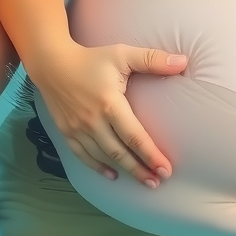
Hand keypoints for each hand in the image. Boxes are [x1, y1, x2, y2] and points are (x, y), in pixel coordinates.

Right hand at [34, 42, 186, 185]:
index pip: (134, 136)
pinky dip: (98, 167)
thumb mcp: (122, 54)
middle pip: (120, 152)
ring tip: (143, 180)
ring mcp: (77, 128)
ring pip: (103, 157)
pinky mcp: (67, 132)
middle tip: (157, 181)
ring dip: (124, 171)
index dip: (151, 155)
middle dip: (140, 169)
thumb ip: (152, 59)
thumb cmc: (91, 58)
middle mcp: (93, 120)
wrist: (52, 63)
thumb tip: (183, 63)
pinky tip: (112, 174)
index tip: (166, 169)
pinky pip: (83, 156)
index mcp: (109, 103)